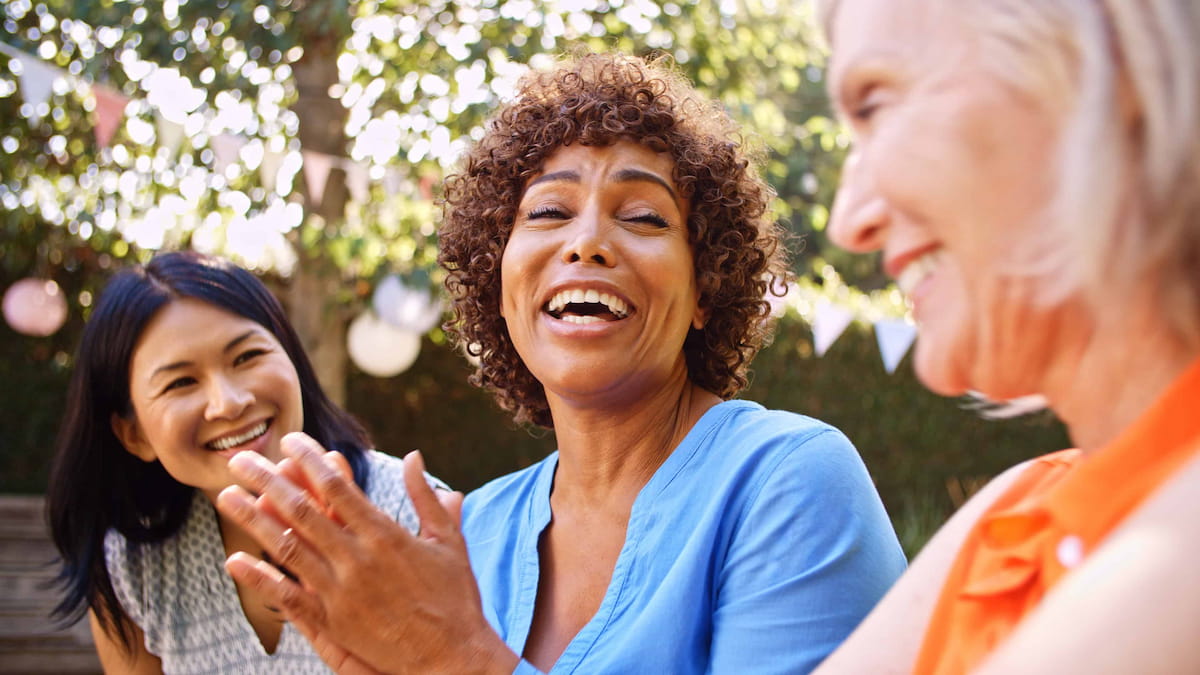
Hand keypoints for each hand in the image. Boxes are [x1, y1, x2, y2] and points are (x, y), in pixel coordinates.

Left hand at [216, 432, 517, 674]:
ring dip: (254, 520)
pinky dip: (260, 579)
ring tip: (227, 496)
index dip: (311, 461)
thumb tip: (414, 455)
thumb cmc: (454, 598)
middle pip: (304, 511)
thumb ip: (426, 497)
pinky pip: (288, 597)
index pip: (338, 487)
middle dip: (270, 481)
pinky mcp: (333, 623)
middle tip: (242, 460)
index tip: (289, 441)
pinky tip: (235, 561)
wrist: (452, 657)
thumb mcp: (449, 540)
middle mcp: (358, 559)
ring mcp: (342, 592)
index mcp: (385, 534)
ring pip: (288, 548)